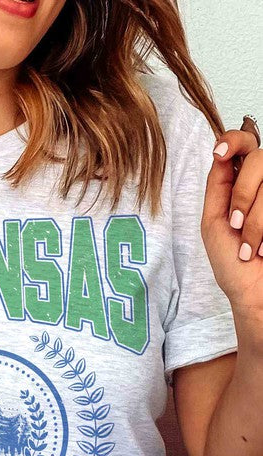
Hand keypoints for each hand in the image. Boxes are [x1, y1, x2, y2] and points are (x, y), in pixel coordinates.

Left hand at [201, 125, 262, 317]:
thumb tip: (221, 152)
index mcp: (242, 184)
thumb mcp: (215, 223)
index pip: (243, 144)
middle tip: (236, 226)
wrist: (257, 296)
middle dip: (243, 195)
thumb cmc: (234, 266)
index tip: (221, 153)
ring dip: (257, 222)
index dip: (234, 141)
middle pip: (258, 160)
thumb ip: (218, 187)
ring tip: (253, 247)